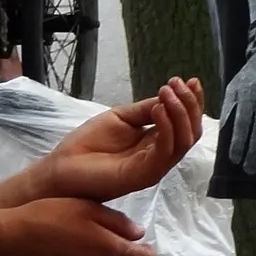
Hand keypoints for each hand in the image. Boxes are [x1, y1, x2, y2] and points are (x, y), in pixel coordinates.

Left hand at [34, 78, 203, 204]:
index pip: (186, 123)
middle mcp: (161, 155)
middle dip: (190, 104)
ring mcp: (155, 166)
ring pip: (184, 141)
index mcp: (157, 142)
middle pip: (191, 132)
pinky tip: (157, 108)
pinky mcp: (145, 174)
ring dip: (180, 113)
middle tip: (177, 83)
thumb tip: (168, 97)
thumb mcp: (121, 118)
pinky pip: (165, 151)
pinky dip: (166, 128)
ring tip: (167, 92)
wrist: (62, 168)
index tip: (192, 80)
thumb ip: (146, 110)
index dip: (193, 102)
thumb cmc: (88, 145)